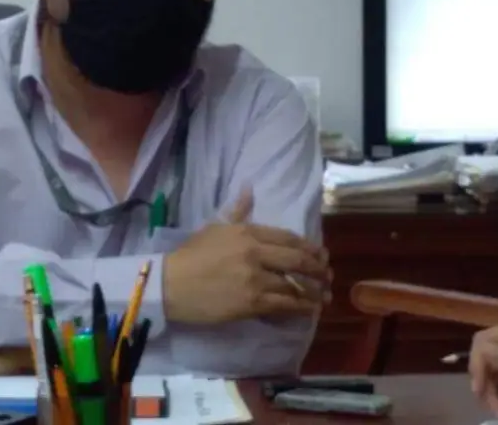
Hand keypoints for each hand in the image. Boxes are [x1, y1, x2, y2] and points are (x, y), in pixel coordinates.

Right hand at [162, 188, 330, 324]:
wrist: (169, 284)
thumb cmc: (190, 255)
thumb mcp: (214, 226)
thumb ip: (238, 210)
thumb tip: (249, 188)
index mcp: (247, 232)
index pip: (288, 237)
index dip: (308, 247)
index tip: (321, 254)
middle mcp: (255, 253)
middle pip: (297, 260)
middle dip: (318, 269)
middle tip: (328, 275)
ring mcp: (255, 279)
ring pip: (294, 285)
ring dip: (314, 291)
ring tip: (324, 296)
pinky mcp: (252, 302)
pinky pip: (284, 305)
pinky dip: (300, 307)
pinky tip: (309, 309)